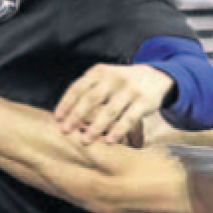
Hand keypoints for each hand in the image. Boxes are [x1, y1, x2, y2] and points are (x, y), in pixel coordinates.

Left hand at [54, 64, 173, 145]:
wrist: (155, 76)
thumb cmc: (120, 82)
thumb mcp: (104, 77)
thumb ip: (87, 89)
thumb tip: (64, 115)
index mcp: (100, 71)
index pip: (78, 87)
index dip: (66, 103)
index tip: (57, 118)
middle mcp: (114, 78)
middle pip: (91, 98)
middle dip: (76, 116)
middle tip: (65, 131)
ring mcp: (130, 89)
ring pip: (110, 110)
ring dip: (96, 127)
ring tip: (85, 141)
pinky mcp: (143, 101)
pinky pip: (129, 118)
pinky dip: (118, 131)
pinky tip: (108, 141)